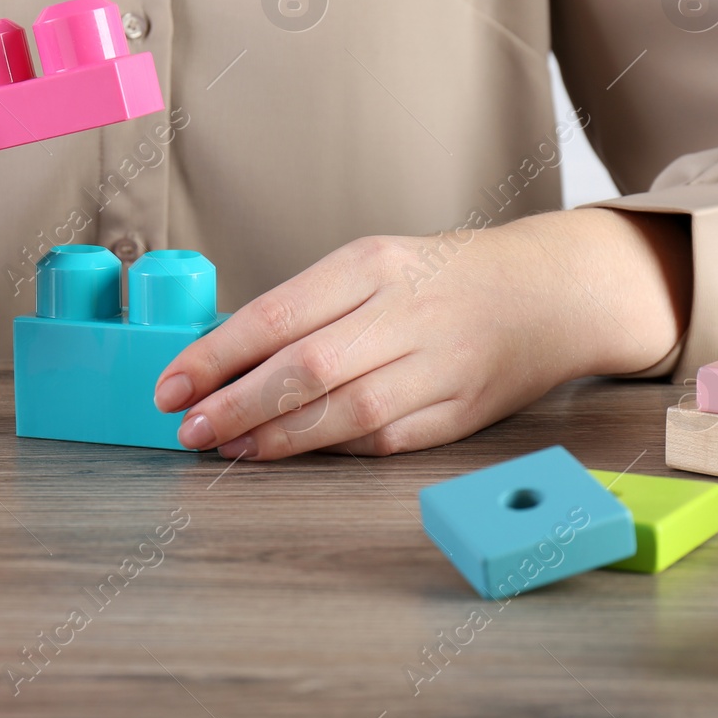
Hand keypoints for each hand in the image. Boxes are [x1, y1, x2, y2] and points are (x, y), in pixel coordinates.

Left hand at [152, 209, 691, 458]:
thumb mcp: (371, 266)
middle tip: (187, 428)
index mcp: (372, 264)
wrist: (547, 292)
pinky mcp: (462, 412)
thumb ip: (305, 308)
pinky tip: (289, 453)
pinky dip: (331, 449)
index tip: (170, 386)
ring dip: (276, 438)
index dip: (216, 356)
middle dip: (235, 404)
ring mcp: (440, 364)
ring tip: (228, 446)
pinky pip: (384, 439)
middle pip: (305, 367)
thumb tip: (220, 360)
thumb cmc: (439, 277)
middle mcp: (406, 311)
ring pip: (344, 412)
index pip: (277, 313)